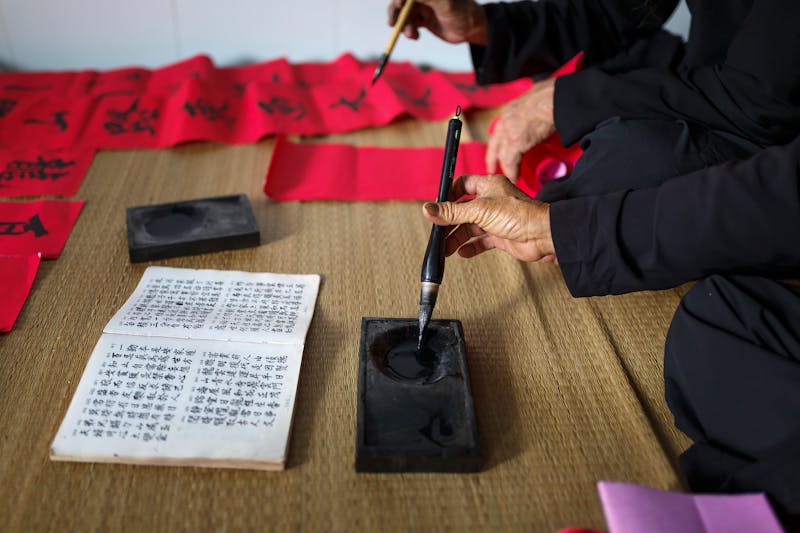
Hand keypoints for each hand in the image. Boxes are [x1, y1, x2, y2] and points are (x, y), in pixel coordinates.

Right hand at [386, 0, 487, 44]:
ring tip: (411, 35)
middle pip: (403, 2)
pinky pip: (409, 23)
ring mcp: (423, 6)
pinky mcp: (423, 19)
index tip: (399, 5)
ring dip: (403, 25)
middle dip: (397, 13)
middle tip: (393, 25)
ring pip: (404, 14)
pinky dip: (408, 31)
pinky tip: (415, 37)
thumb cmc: (463, 13)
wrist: (471, 29)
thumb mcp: (446, 4)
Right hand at [421, 174, 555, 261]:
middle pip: (463, 210)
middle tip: (437, 232)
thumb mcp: (479, 210)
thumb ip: (452, 212)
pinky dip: (471, 247)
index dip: (449, 194)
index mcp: (488, 186)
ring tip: (445, 248)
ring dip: (457, 237)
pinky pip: (481, 241)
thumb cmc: (519, 215)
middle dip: (450, 222)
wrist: (542, 235)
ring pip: (471, 227)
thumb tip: (428, 209)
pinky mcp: (501, 235)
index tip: (437, 206)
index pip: (463, 184)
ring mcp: (496, 219)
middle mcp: (492, 201)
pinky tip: (462, 252)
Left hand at [486, 78, 555, 181]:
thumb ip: (533, 109)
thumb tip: (539, 113)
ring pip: (503, 154)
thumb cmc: (554, 95)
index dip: (499, 141)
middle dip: (493, 157)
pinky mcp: (516, 142)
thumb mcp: (537, 98)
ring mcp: (509, 131)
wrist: (557, 98)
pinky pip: (511, 161)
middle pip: (496, 143)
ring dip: (506, 167)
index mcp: (511, 109)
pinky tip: (515, 178)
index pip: (500, 129)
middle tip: (491, 168)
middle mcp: (506, 119)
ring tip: (510, 177)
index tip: (498, 150)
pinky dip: (513, 171)